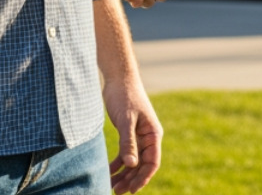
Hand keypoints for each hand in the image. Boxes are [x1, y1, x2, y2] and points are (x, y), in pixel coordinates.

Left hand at [103, 74, 162, 192]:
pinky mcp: (128, 133)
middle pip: (142, 165)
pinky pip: (125, 153)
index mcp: (153, 134)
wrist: (119, 78)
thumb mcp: (126, 120)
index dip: (143, 178)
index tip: (132, 190)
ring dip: (124, 174)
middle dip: (131, 179)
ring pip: (133, 161)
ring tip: (112, 186)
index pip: (152, 162)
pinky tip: (108, 171)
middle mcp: (148, 137)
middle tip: (118, 192)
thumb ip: (128, 142)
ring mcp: (138, 136)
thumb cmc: (125, 95)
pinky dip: (117, 163)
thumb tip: (131, 165)